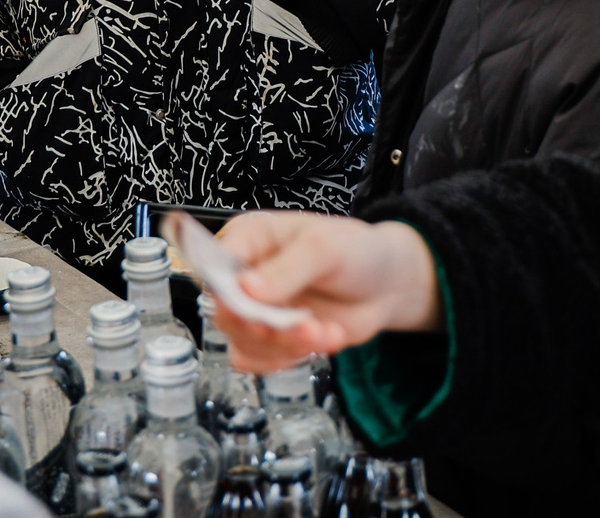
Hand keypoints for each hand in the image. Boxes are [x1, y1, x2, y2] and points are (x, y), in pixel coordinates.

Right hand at [210, 212, 441, 372]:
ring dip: (284, 345)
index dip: (225, 288)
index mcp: (248, 238)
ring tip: (324, 332)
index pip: (213, 263)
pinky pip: (257, 361)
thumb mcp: (324, 248)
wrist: (385, 284)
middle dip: (264, 325)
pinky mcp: (271, 338)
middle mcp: (243, 275)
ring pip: (242, 341)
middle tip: (302, 325)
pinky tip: (325, 339)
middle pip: (224, 311)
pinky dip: (290, 358)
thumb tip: (246, 289)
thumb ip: (286, 268)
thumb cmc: (354, 251)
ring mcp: (257, 310)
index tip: (252, 303)